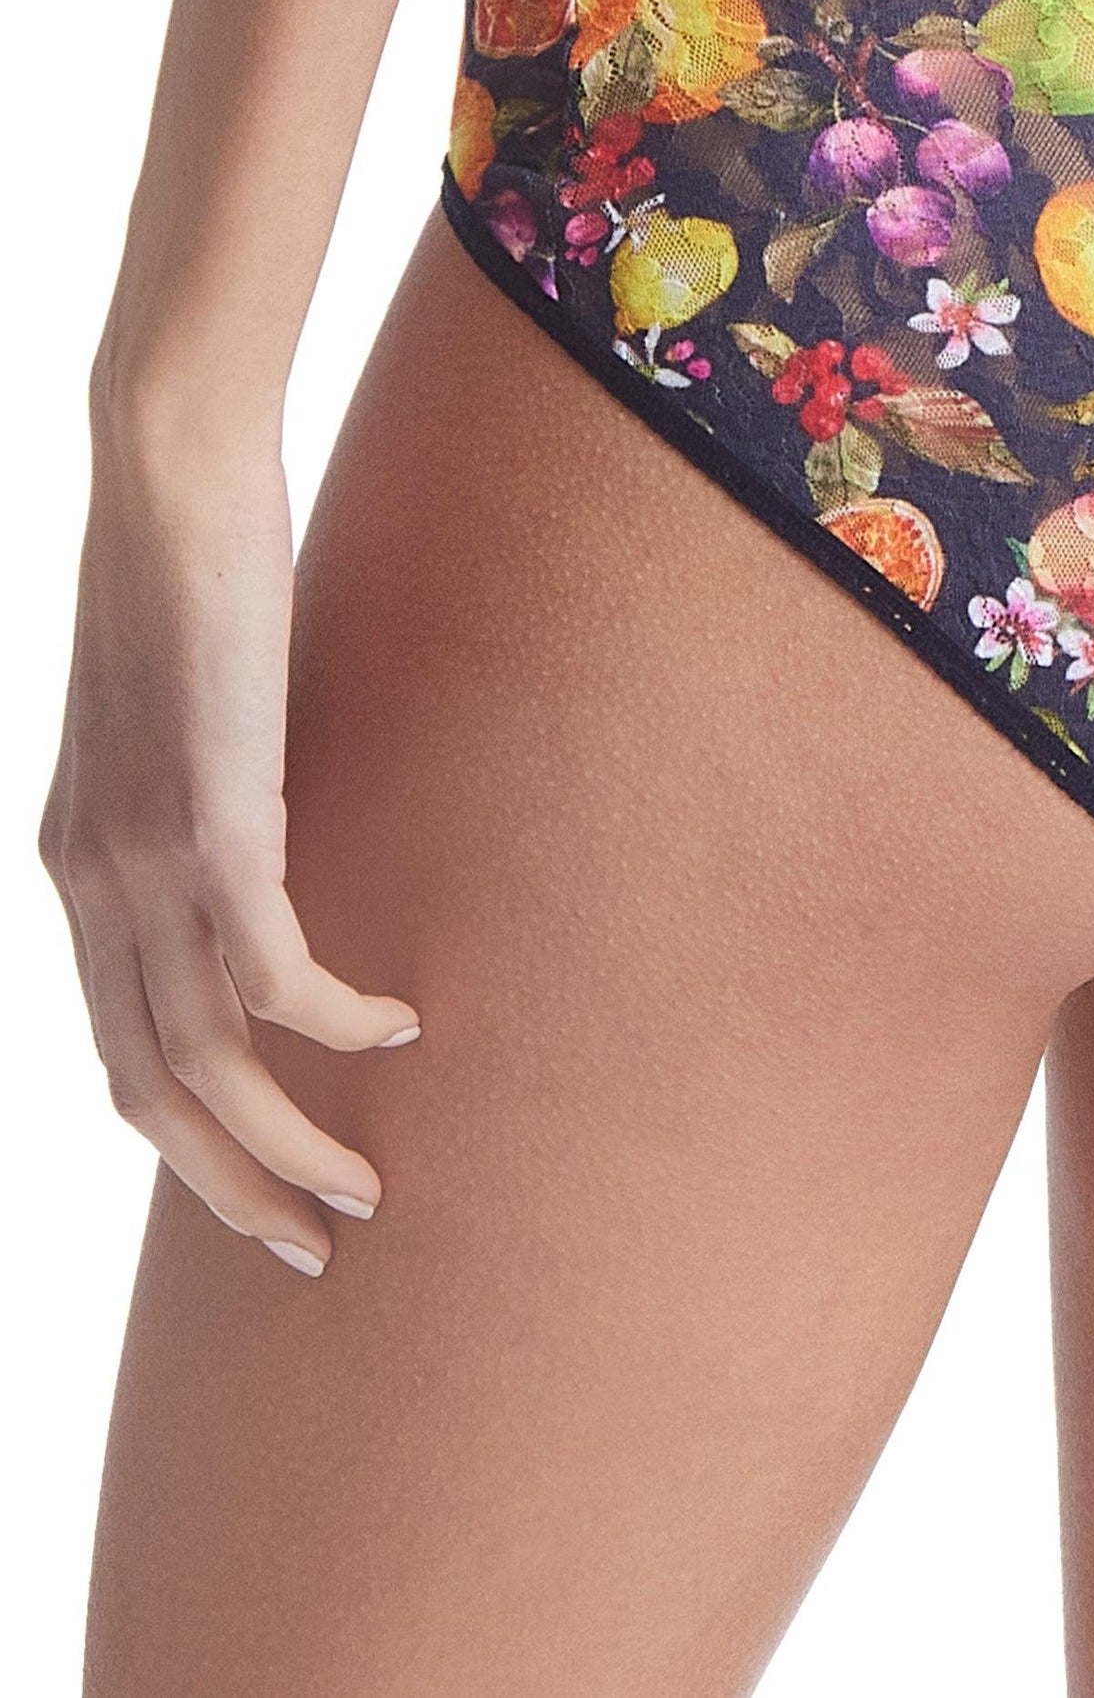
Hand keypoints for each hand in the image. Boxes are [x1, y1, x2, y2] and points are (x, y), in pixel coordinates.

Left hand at [41, 423, 418, 1274]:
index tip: (265, 1187)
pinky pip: (274, 974)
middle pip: (150, 1091)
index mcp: (77, 864)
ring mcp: (143, 858)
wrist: (165, 467)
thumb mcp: (184, 714)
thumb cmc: (192, 569)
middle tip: (316, 1244)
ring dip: (287, 1141)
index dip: (189, 1142)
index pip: (119, 1050)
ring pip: (206, 1060)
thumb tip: (275, 834)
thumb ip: (207, 793)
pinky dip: (336, 1023)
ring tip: (366, 1187)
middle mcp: (90, 883)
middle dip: (232, 1187)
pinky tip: (397, 1026)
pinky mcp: (211, 821)